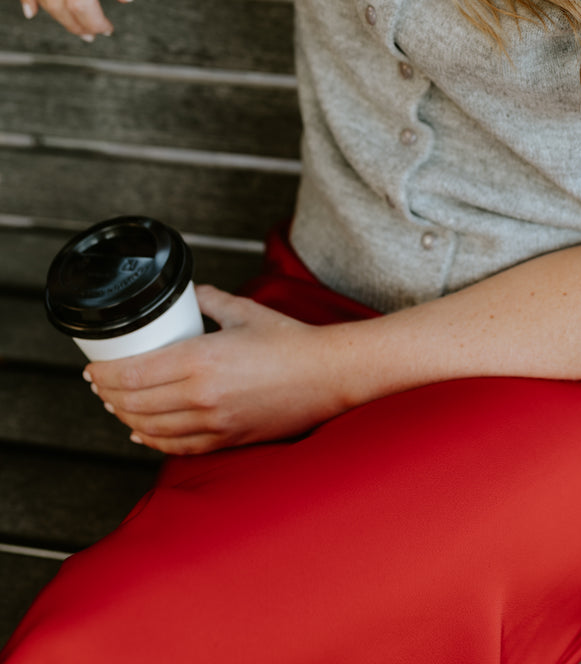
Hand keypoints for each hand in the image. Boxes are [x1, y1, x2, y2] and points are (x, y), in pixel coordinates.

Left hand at [84, 286, 352, 454]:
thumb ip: (211, 301)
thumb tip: (190, 294)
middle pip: (134, 402)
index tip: (91, 368)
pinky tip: (140, 431)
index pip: (133, 374)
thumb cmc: (291, 342)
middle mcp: (202, 396)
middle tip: (98, 383)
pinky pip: (177, 446)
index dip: (104, 374)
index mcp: (202, 359)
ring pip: (151, 427)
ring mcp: (214, 423)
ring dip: (124, 416)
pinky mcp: (227, 440)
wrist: (328, 377)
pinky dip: (151, 440)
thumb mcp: (245, 311)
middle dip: (108, 394)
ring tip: (114, 403)